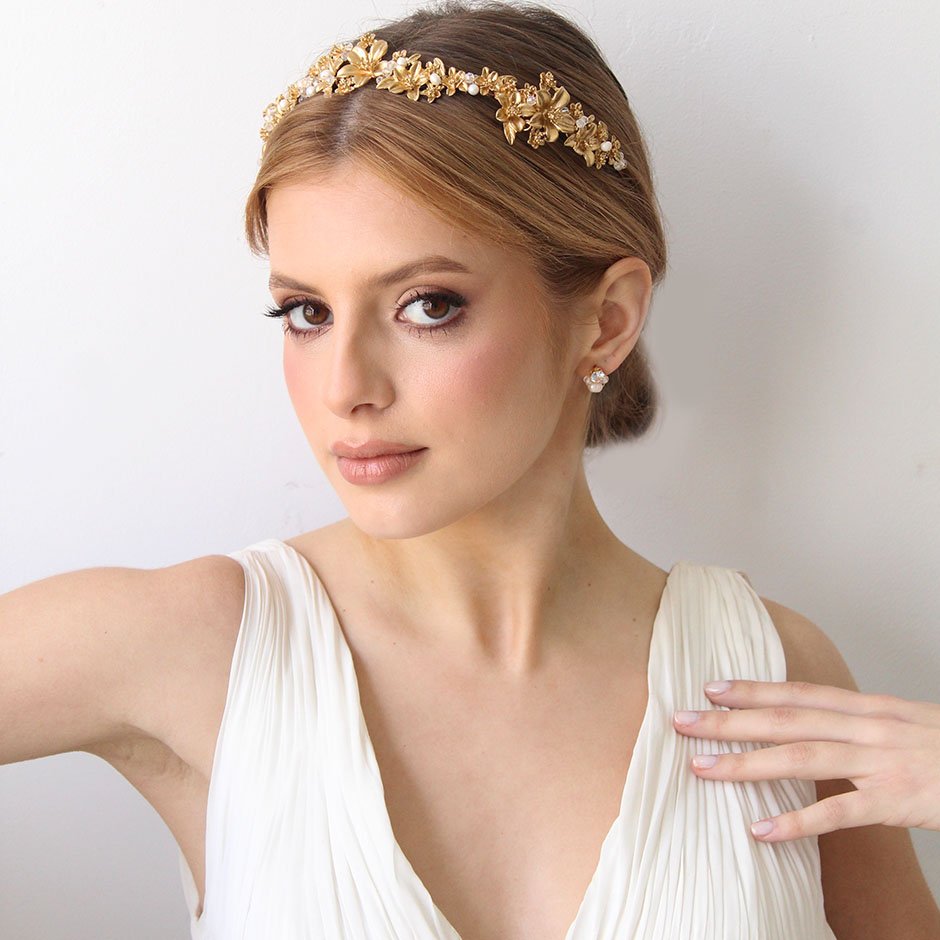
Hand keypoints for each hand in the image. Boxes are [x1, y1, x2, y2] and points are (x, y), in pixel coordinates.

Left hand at [672, 679, 939, 841]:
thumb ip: (858, 724)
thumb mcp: (902, 724)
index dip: (753, 688)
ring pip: (799, 756)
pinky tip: (760, 831)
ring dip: (745, 762)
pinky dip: (796, 822)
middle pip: (786, 718)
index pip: (799, 692)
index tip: (710, 686)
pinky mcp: (895, 801)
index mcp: (869, 707)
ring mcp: (880, 762)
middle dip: (729, 719)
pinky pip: (838, 812)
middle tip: (681, 720)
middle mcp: (867, 727)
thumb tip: (815, 725)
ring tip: (701, 767)